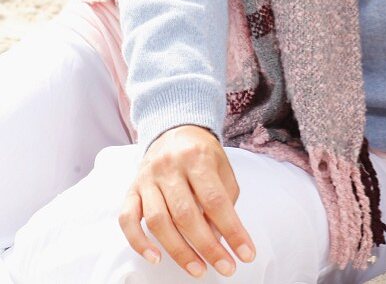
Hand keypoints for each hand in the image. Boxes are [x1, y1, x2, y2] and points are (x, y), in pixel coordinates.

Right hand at [118, 124, 256, 277]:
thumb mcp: (222, 167)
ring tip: (198, 269)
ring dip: (179, 252)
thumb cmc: (201, 153)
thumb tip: (220, 238)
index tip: (245, 254)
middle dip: (208, 247)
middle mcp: (169, 166)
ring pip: (158, 221)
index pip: (216, 200)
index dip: (232, 230)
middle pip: (186, 214)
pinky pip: (127, 220)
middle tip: (225, 267)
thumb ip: (225, 199)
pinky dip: (139, 242)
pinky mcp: (131, 190)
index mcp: (197, 157)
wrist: (174, 130)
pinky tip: (156, 258)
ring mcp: (147, 178)